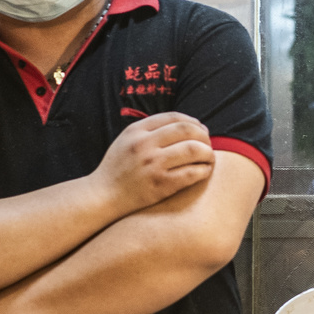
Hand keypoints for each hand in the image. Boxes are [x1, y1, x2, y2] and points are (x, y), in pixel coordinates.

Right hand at [92, 112, 214, 215]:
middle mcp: (144, 145)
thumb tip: (185, 125)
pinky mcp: (161, 184)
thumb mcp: (127, 140)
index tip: (200, 129)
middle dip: (203, 135)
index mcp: (136, 131)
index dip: (192, 121)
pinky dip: (204, 170)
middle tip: (208, 144)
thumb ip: (150, 130)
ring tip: (209, 157)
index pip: (173, 117)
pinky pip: (192, 173)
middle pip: (187, 130)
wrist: (104, 196)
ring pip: (194, 150)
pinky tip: (204, 171)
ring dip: (208, 153)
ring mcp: (153, 165)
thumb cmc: (119, 169)